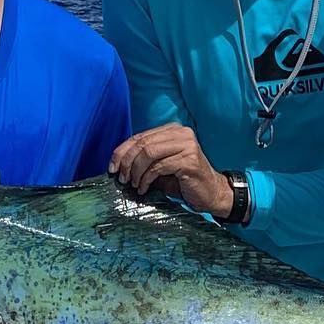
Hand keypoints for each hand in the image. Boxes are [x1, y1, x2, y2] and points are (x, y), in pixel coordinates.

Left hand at [109, 123, 231, 217]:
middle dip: (127, 162)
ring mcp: (187, 145)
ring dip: (136, 171)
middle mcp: (181, 133)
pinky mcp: (189, 160)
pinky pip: (159, 167)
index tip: (112, 167)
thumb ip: (144, 159)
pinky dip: (146, 179)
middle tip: (121, 178)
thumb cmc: (185, 181)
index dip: (122, 151)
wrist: (211, 193)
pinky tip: (144, 188)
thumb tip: (118, 163)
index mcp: (172, 130)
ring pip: (149, 153)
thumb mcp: (161, 166)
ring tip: (134, 185)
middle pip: (143, 143)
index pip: (140, 136)